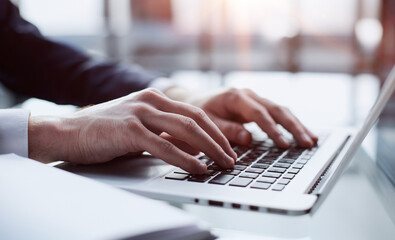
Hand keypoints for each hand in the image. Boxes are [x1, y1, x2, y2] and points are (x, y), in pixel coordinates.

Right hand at [28, 89, 235, 173]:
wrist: (68, 132)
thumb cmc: (103, 132)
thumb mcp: (138, 127)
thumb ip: (163, 132)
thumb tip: (191, 147)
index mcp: (154, 98)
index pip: (194, 112)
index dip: (215, 130)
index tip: (227, 146)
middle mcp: (150, 101)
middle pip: (196, 119)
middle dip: (219, 140)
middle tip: (232, 157)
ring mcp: (140, 113)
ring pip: (186, 130)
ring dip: (209, 148)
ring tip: (223, 163)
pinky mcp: (129, 130)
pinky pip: (165, 145)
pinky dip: (185, 158)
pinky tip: (198, 167)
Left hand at [167, 87, 317, 147]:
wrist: (194, 100)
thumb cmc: (199, 112)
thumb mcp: (207, 122)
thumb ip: (226, 130)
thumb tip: (248, 139)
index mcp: (235, 97)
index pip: (258, 113)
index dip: (272, 129)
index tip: (283, 144)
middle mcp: (249, 95)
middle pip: (277, 109)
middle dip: (293, 126)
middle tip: (307, 143)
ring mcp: (255, 99)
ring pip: (281, 110)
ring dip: (297, 125)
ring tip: (312, 140)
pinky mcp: (258, 106)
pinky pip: (278, 113)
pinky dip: (291, 123)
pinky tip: (303, 133)